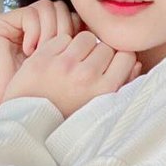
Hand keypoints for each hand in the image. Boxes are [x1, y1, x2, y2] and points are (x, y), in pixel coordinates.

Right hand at [0, 0, 83, 114]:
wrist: (13, 109)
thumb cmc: (43, 96)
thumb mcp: (70, 72)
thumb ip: (85, 52)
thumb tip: (107, 36)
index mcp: (50, 35)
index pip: (74, 16)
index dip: (79, 31)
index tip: (78, 55)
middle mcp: (34, 26)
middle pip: (64, 9)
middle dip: (66, 31)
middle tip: (60, 56)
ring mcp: (17, 24)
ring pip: (49, 7)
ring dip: (49, 32)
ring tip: (42, 53)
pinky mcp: (0, 24)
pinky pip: (30, 14)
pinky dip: (32, 32)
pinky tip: (28, 51)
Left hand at [0, 30, 143, 119]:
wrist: (28, 127)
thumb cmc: (66, 121)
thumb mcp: (99, 109)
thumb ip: (121, 86)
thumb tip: (136, 63)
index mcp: (103, 91)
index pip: (126, 55)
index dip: (119, 59)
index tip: (111, 66)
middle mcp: (85, 75)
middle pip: (106, 45)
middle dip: (99, 54)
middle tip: (88, 67)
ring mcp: (63, 64)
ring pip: (85, 37)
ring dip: (81, 47)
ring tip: (73, 63)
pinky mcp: (43, 57)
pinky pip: (62, 38)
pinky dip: (61, 47)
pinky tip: (57, 62)